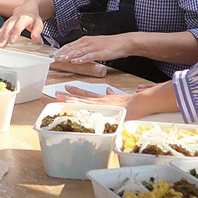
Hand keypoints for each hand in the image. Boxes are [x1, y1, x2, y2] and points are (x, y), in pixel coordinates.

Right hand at [0, 4, 43, 46]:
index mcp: (23, 19)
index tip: (12, 42)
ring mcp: (8, 22)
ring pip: (2, 31)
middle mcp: (14, 20)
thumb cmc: (33, 18)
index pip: (18, 27)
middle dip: (4, 38)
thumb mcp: (38, 23)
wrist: (26, 8)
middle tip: (1, 46)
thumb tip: (35, 39)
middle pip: (8, 29)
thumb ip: (37, 31)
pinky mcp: (5, 25)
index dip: (15, 34)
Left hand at [53, 34, 130, 63]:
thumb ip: (84, 50)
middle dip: (61, 54)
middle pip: (71, 49)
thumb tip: (74, 56)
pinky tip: (75, 62)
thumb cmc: (109, 45)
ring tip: (60, 60)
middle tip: (51, 59)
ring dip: (68, 56)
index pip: (69, 45)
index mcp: (85, 40)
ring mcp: (94, 47)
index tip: (52, 55)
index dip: (60, 51)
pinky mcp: (101, 52)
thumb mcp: (94, 45)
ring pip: (78, 52)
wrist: (124, 42)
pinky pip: (90, 56)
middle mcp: (88, 42)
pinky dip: (82, 59)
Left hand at [55, 83, 171, 120]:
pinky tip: (70, 104)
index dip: (77, 92)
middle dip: (69, 96)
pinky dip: (78, 106)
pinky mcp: (103, 108)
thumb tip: (108, 90)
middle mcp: (100, 101)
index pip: (88, 95)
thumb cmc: (134, 103)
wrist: (141, 103)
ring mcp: (101, 105)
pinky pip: (87, 107)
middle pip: (81, 98)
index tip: (67, 89)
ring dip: (69, 100)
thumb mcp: (120, 97)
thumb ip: (113, 95)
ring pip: (82, 102)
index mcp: (104, 99)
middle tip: (56, 92)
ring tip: (58, 96)